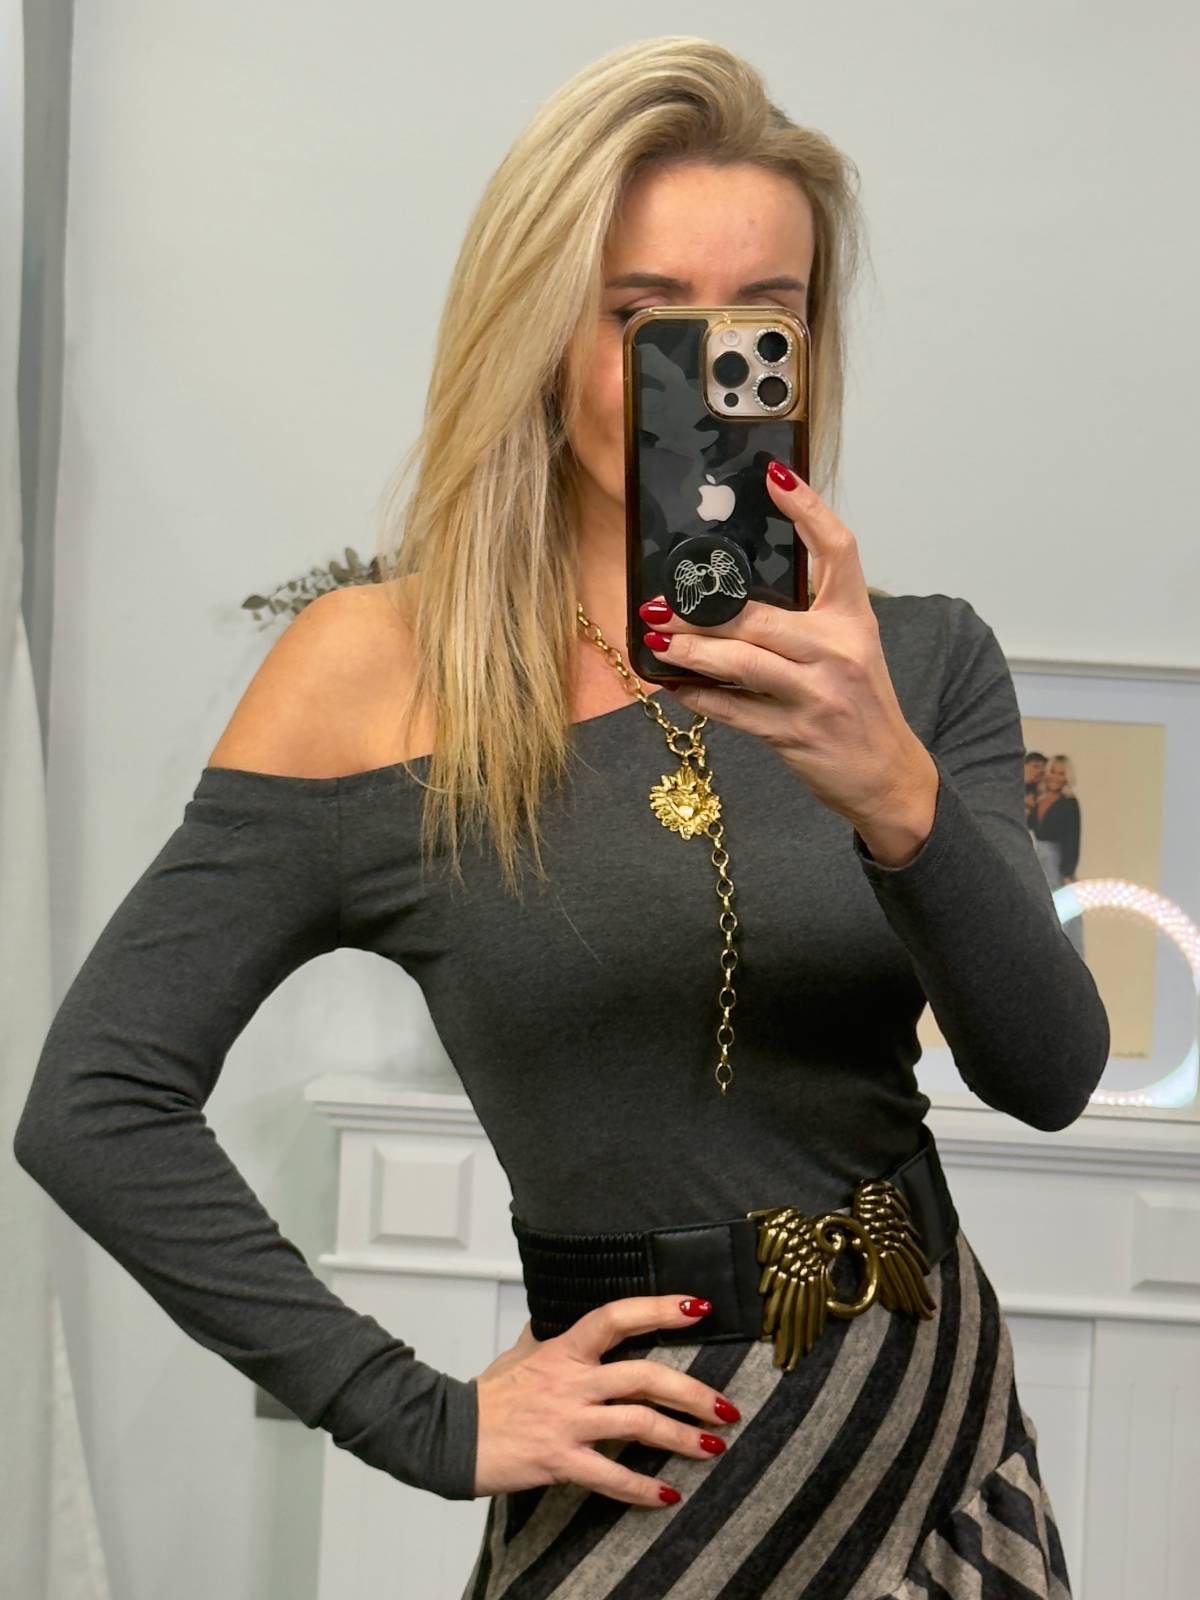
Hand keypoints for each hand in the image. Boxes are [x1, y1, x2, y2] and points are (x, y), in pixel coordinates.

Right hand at [472, 1295, 739, 1504]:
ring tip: (714, 1448)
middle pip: (644, 1376)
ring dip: (682, 1438)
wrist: (451, 1436)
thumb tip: (564, 1313)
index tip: (698, 1307)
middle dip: (692, 1391)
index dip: (659, 1309)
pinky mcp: (559, 1460)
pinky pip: (610, 1475)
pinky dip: (642, 1487)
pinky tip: (667, 1494)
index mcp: (564, 1349)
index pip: (617, 1316)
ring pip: (638, 1423)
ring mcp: (567, 1421)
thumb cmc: (490, 1394)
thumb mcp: (522, 1351)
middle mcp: (571, 1381)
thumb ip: (551, 1334)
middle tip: (726, 1406)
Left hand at [639, 460, 935, 834]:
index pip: (837, 550)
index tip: (774, 475)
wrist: (888, 774)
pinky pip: (734, 710)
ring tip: (657, 639)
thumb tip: (738, 590)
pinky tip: (673, 685)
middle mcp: (838, 652)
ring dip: (690, 652)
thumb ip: (809, 616)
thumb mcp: (850, 648)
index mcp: (854, 620)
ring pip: (741, 663)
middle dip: (704, 612)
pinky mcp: (793, 734)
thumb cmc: (860, 704)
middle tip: (660, 602)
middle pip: (760, 617)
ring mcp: (816, 695)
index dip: (808, 508)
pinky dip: (698, 697)